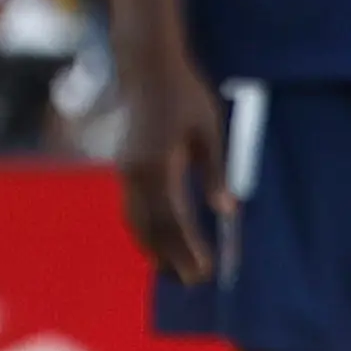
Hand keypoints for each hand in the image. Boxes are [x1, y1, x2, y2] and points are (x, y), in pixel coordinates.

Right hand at [118, 56, 225, 285]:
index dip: (188, 249)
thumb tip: (227, 210)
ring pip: (136, 220)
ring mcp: (125, 170)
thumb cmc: (186, 96)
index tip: (204, 270)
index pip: (175, 220)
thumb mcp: (209, 131)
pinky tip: (156, 242)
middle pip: (152, 227)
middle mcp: (136, 173)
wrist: (148, 68)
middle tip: (193, 281)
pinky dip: (143, 229)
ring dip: (153, 247)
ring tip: (172, 271)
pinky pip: (132, 207)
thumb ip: (216, 172)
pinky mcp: (124, 166)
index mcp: (158, 165)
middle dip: (172, 256)